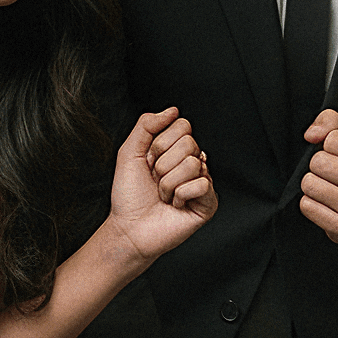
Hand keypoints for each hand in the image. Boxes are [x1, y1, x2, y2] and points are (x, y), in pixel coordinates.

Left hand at [105, 108, 215, 261]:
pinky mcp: (209, 202)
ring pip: (192, 164)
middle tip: (156, 181)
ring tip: (164, 195)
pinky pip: (201, 185)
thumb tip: (173, 110)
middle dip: (163, 165)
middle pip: (189, 144)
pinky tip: (175, 205)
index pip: (183, 126)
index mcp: (175, 150)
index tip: (149, 162)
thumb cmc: (129, 195)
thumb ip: (147, 125)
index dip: (161, 144)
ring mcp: (202, 182)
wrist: (129, 228)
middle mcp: (191, 163)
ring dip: (169, 184)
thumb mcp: (129, 152)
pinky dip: (180, 196)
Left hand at [301, 110, 337, 244]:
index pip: (332, 138)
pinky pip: (307, 206)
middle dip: (319, 166)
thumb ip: (333, 122)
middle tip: (334, 175)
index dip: (330, 145)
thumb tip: (311, 134)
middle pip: (318, 162)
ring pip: (309, 184)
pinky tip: (327, 205)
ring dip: (313, 185)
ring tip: (329, 190)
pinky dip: (312, 204)